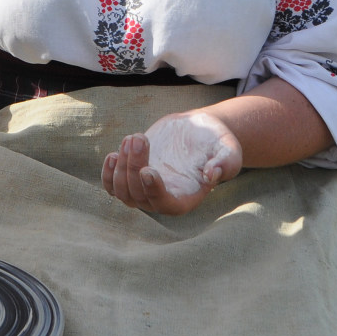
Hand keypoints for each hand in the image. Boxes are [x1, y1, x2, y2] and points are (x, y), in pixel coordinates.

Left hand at [101, 110, 242, 214]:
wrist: (196, 130)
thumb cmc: (216, 142)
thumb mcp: (229, 149)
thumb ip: (225, 163)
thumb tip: (211, 175)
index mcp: (186, 198)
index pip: (165, 205)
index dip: (153, 192)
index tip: (148, 170)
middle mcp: (162, 199)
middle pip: (138, 195)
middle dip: (134, 165)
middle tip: (141, 138)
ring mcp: (143, 189)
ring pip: (122, 191)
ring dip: (121, 165)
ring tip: (134, 138)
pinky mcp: (131, 176)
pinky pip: (111, 185)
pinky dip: (107, 173)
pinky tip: (114, 154)